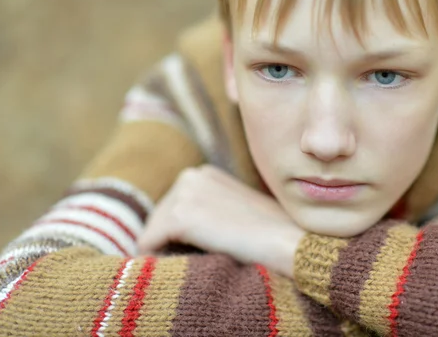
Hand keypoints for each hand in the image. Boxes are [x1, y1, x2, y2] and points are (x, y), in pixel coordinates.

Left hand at [138, 165, 304, 276]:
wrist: (289, 241)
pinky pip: (148, 246)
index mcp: (203, 174)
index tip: (203, 250)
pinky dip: (161, 260)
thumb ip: (210, 210)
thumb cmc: (271, 233)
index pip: (170, 210)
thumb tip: (190, 232)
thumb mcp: (236, 210)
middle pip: (156, 220)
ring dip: (168, 251)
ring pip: (151, 234)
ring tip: (203, 259)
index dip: (179, 236)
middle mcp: (190, 176)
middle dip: (170, 243)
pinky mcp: (180, 216)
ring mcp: (184, 194)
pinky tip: (189, 264)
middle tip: (203, 257)